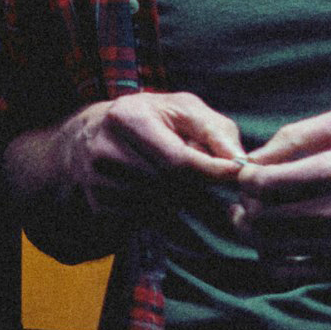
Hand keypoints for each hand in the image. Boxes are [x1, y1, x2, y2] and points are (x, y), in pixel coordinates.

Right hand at [51, 91, 246, 222]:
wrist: (91, 135)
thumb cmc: (149, 118)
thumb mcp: (182, 109)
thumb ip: (215, 130)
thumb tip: (239, 162)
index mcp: (128, 118)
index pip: (177, 159)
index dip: (212, 171)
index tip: (237, 175)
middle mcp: (106, 150)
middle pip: (169, 187)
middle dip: (195, 184)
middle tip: (205, 175)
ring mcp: (98, 182)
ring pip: (159, 206)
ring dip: (179, 199)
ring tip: (175, 178)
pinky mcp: (98, 205)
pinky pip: (144, 220)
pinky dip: (160, 210)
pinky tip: (156, 191)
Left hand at [229, 107, 330, 256]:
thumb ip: (295, 135)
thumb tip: (253, 160)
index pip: (268, 182)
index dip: (246, 179)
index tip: (250, 174)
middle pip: (263, 218)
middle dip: (244, 204)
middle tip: (249, 196)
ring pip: (269, 247)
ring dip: (251, 231)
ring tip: (253, 216)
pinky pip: (286, 274)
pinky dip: (268, 257)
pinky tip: (273, 241)